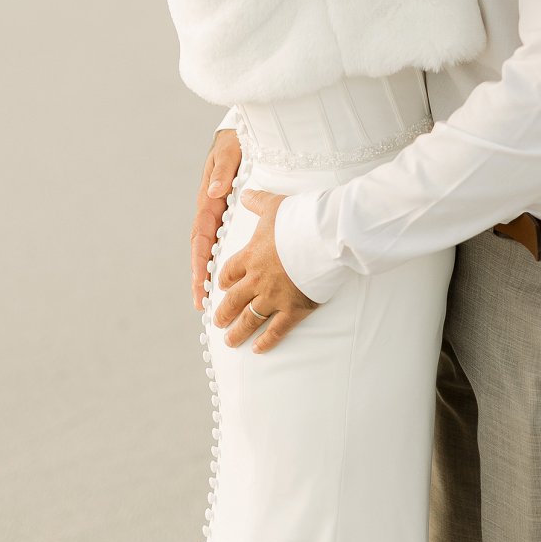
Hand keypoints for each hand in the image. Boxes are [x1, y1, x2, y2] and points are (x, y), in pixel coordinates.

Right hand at [190, 129, 242, 309]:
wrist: (240, 136)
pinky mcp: (227, 215)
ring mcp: (218, 214)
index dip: (200, 261)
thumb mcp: (229, 152)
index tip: (201, 282)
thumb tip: (214, 192)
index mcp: (208, 200)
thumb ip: (223, 171)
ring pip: (209, 249)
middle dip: (199, 276)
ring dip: (206, 273)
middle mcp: (210, 210)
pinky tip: (223, 279)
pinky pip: (221, 242)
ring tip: (208, 300)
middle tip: (201, 303)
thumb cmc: (235, 143)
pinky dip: (218, 261)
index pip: (201, 236)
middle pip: (201, 249)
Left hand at [214, 189, 318, 352]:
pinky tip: (257, 350)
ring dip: (237, 332)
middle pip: (233, 300)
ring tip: (229, 341)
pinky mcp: (293, 309)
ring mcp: (274, 297)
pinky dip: (266, 342)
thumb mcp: (274, 205)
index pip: (229, 273)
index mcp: (250, 256)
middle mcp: (257, 280)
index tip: (219, 288)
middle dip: (223, 313)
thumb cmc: (298, 219)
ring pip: (249, 319)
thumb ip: (257, 201)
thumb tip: (245, 192)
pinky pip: (275, 331)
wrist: (323, 238)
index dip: (223, 281)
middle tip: (217, 322)